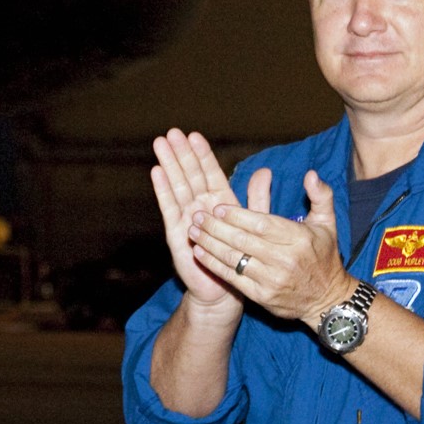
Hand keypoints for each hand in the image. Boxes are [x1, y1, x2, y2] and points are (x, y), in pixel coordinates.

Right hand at [149, 130, 240, 318]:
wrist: (224, 291)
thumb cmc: (240, 257)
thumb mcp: (254, 224)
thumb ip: (257, 199)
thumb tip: (266, 171)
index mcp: (220, 203)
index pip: (210, 173)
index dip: (202, 154)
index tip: (195, 135)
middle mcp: (201, 207)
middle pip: (190, 175)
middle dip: (181, 153)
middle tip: (171, 132)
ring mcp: (187, 218)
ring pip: (178, 186)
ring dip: (169, 164)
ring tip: (161, 144)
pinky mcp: (177, 233)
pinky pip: (170, 208)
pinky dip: (163, 190)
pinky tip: (157, 173)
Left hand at [189, 169, 350, 327]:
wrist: (327, 300)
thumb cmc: (323, 256)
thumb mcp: (327, 224)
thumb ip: (320, 196)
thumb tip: (311, 174)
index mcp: (298, 238)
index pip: (262, 224)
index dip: (237, 215)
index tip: (217, 206)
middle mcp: (284, 259)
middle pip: (243, 240)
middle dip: (216, 227)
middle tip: (197, 215)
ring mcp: (272, 280)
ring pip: (233, 259)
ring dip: (209, 244)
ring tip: (192, 231)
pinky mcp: (262, 297)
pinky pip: (232, 278)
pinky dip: (213, 265)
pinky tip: (199, 253)